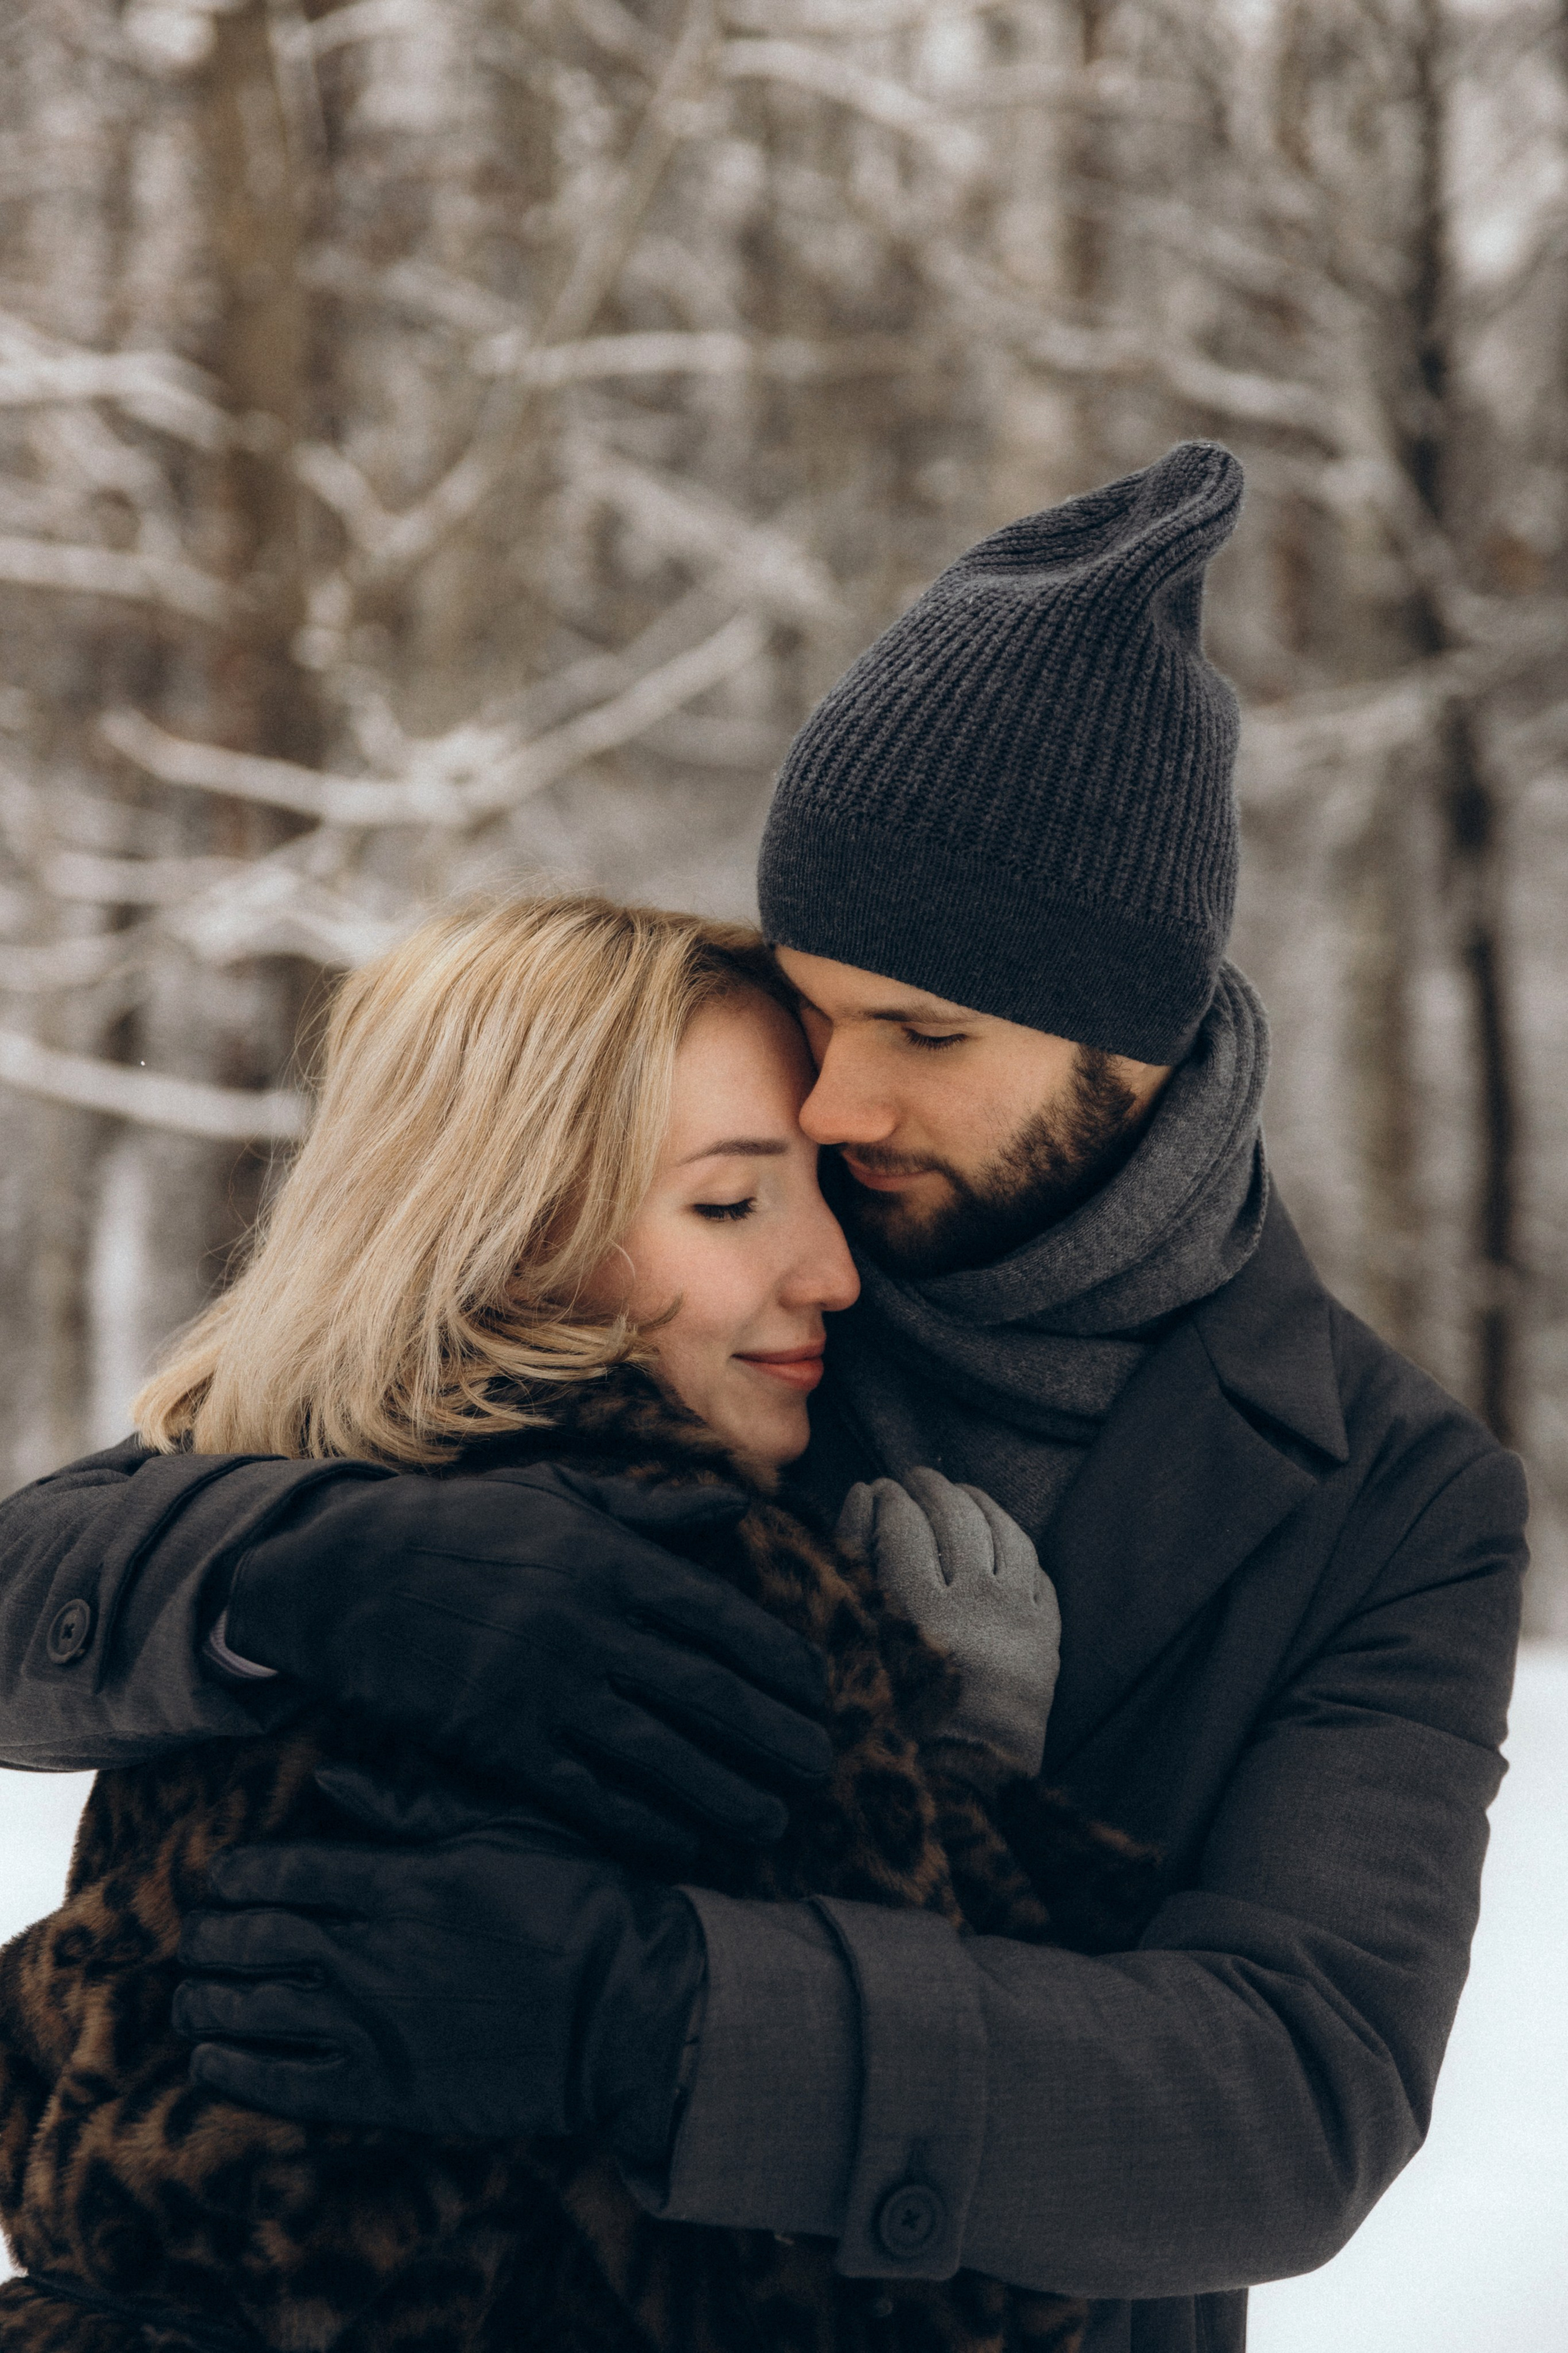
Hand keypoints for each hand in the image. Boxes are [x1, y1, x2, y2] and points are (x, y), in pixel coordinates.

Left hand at [173, 1761, 705, 2160]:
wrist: (629, 2006)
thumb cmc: (576, 1901)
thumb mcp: (504, 1826)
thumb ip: (411, 1803)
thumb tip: (332, 1777)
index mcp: (397, 1879)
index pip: (277, 1871)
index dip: (233, 1876)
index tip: (221, 1881)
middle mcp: (370, 1951)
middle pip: (249, 1938)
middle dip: (208, 1936)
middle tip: (198, 1938)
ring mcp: (374, 2025)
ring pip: (249, 2010)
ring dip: (205, 2001)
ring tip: (193, 1997)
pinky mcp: (386, 2091)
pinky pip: (279, 2085)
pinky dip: (232, 2070)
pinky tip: (214, 2059)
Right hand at [224, 1463, 830, 1865]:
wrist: (354, 1574)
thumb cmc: (468, 1528)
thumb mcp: (564, 1496)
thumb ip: (655, 1511)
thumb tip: (740, 1506)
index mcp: (612, 1561)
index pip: (723, 1620)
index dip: (780, 1663)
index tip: (819, 1693)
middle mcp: (590, 1625)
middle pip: (707, 1695)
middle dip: (773, 1736)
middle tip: (819, 1766)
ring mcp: (546, 1688)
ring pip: (659, 1754)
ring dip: (725, 1792)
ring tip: (772, 1818)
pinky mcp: (502, 1741)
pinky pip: (588, 1794)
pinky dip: (643, 1822)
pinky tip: (686, 1842)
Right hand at [836, 1468, 1059, 1781]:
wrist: (961, 1791)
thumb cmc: (895, 1722)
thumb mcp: (860, 1642)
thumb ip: (855, 1564)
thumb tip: (861, 1495)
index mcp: (919, 1608)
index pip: (902, 1522)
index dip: (886, 1497)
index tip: (876, 1489)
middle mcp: (975, 1603)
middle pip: (954, 1515)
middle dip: (930, 1488)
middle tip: (914, 1478)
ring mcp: (1019, 1619)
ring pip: (1004, 1531)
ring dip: (978, 1502)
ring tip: (959, 1492)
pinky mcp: (1048, 1637)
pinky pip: (1038, 1571)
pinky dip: (1017, 1543)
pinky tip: (1001, 1536)